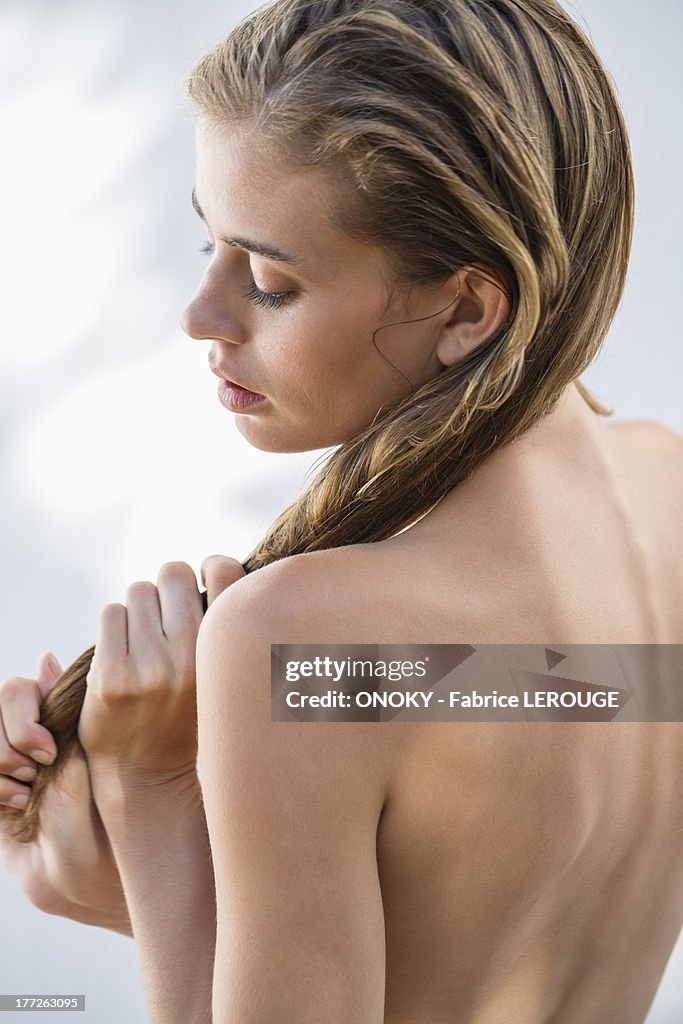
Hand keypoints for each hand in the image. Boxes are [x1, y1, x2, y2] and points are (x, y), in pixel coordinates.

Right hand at [0, 653, 130, 933]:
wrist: (85, 877)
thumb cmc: (99, 817)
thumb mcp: (85, 759)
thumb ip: (65, 709)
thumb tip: (46, 657)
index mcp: (54, 721)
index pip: (18, 690)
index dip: (25, 715)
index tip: (47, 750)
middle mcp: (25, 738)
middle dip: (11, 740)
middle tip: (34, 772)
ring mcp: (6, 763)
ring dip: (1, 764)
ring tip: (26, 793)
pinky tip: (15, 805)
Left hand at [78, 557, 244, 781]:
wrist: (144, 773)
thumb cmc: (185, 711)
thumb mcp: (220, 675)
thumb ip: (219, 627)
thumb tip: (212, 568)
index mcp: (222, 655)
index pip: (225, 572)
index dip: (212, 567)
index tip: (203, 583)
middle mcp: (190, 659)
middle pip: (174, 573)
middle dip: (168, 588)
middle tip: (166, 616)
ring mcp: (149, 668)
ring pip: (138, 591)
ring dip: (138, 608)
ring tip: (143, 641)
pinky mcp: (111, 676)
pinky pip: (111, 614)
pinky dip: (114, 626)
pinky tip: (123, 654)